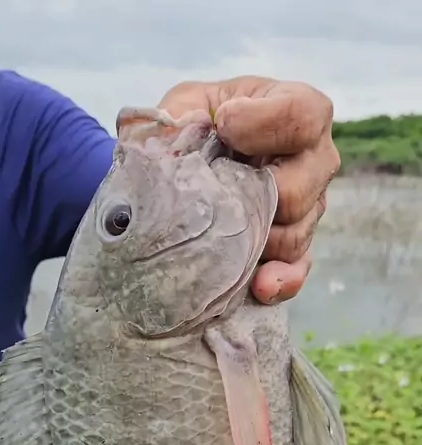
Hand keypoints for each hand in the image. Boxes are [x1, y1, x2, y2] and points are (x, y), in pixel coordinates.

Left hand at [158, 77, 339, 304]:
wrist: (191, 167)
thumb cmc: (197, 127)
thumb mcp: (184, 106)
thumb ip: (182, 112)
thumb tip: (186, 131)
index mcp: (296, 113)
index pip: (304, 115)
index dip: (267, 122)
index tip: (225, 126)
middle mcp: (314, 161)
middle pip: (301, 187)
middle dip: (257, 194)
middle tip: (219, 192)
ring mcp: (308, 208)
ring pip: (295, 234)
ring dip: (256, 240)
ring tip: (219, 236)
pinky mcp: (295, 249)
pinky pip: (297, 270)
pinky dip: (279, 281)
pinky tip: (258, 285)